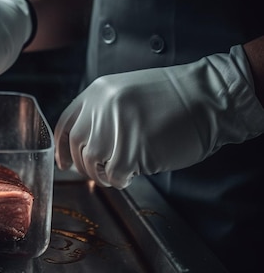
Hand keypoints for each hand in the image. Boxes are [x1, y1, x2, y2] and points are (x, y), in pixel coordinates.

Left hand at [55, 45, 263, 188]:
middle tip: (98, 172)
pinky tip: (130, 176)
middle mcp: (102, 108)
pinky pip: (114, 174)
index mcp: (98, 92)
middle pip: (77, 146)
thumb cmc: (175, 98)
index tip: (63, 162)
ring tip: (119, 172)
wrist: (211, 97)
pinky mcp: (133, 149)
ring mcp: (116, 128)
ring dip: (102, 174)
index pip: (66, 123)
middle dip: (84, 165)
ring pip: (92, 162)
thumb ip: (103, 113)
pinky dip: (119, 180)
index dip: (61, 147)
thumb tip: (87, 144)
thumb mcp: (128, 93)